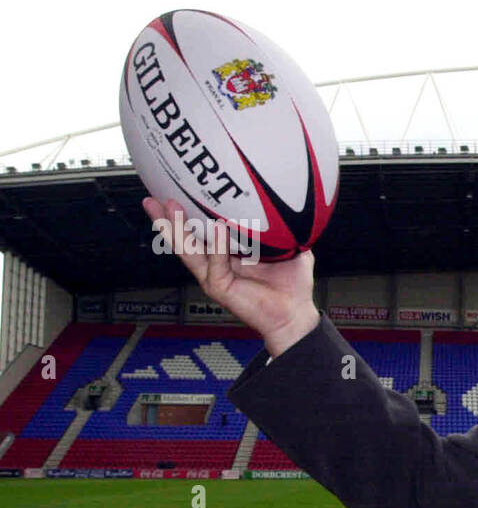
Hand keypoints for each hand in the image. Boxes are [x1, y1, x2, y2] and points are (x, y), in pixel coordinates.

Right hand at [142, 197, 319, 355]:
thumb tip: (288, 205)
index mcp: (228, 254)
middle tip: (152, 199)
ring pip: (188, 251)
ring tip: (169, 208)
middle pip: (184, 240)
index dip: (187, 215)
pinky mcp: (221, 288)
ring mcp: (216, 277)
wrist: (295, 315)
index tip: (175, 193)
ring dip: (177, 229)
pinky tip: (218, 230)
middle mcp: (217, 264)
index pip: (201, 232)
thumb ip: (282, 229)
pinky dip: (216, 247)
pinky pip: (215, 265)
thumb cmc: (292, 287)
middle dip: (166, 220)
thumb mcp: (289, 250)